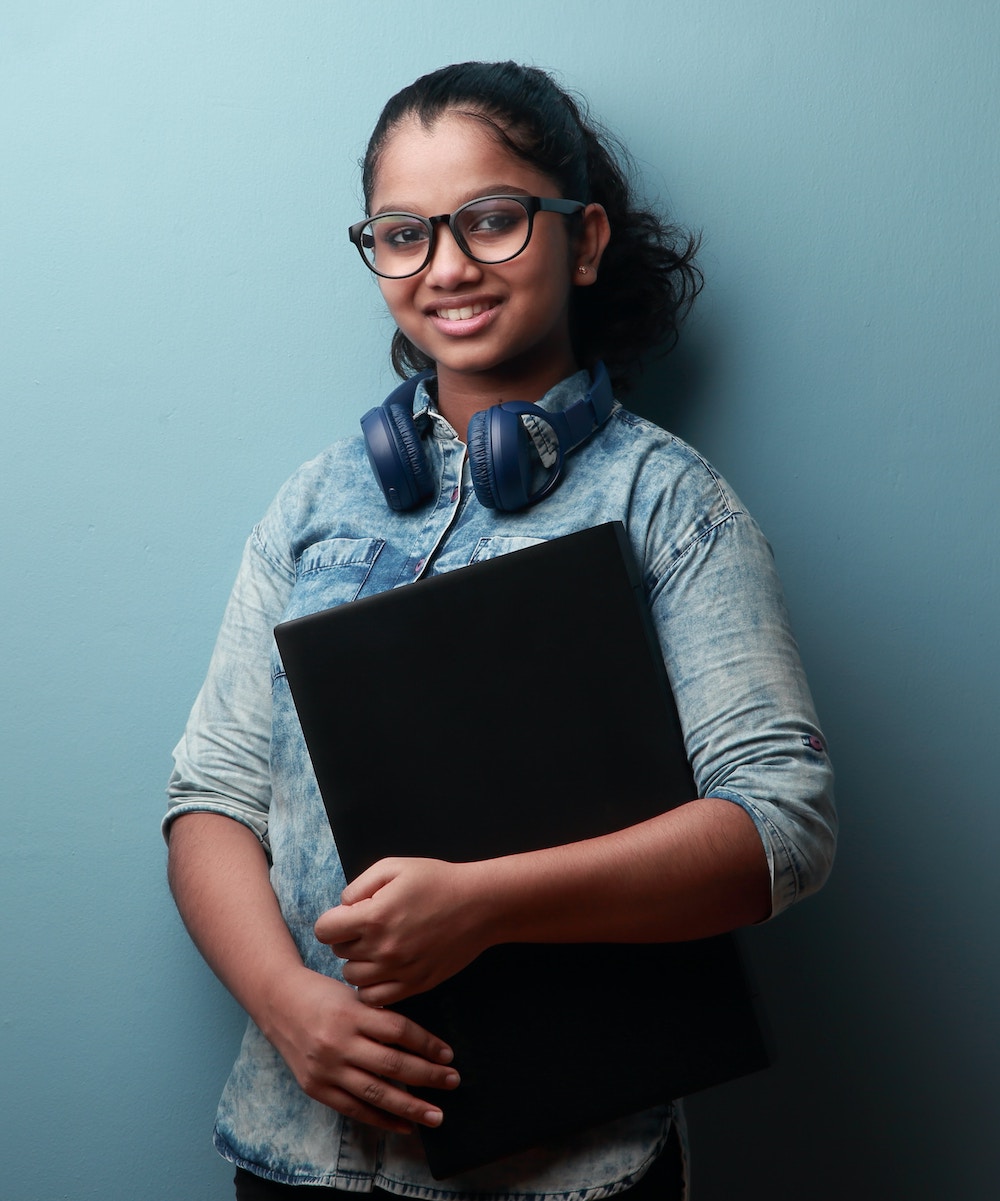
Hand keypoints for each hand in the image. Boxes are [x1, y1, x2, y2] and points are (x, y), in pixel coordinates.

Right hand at [261, 965, 459, 1132]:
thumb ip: (381, 1016)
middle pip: (392, 1064)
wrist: (277, 1002)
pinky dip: (381, 1119)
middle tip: (453, 1081)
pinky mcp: (316, 1088)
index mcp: (352, 1014)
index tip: (448, 1055)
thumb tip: (422, 1043)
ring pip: (376, 1093)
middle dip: (428, 1076)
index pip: (398, 1031)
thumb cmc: (323, 994)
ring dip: (410, 1107)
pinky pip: (354, 1109)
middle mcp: (338, 1043)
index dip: (427, 1044)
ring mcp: (326, 1069)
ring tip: (436, 1115)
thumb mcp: (354, 995)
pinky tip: (404, 1124)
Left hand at [314, 857, 489, 1005]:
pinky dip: (373, 986)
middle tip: (370, 927)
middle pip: (338, 953)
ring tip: (378, 947)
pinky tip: (384, 968)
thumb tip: (342, 907)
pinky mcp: (414, 985)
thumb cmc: (437, 881)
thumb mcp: (393, 867)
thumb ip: (359, 886)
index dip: (332, 921)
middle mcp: (383, 948)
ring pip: (353, 978)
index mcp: (374, 917)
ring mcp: (399, 971)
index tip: (347, 917)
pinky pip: (375, 997)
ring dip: (359, 963)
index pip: (324, 931)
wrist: (480, 905)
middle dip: (348, 939)